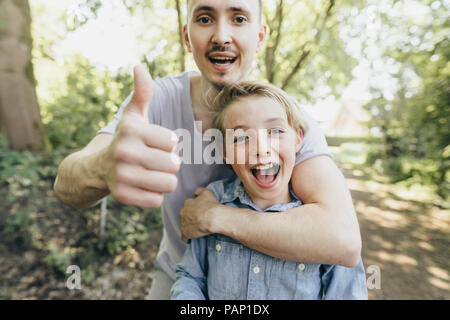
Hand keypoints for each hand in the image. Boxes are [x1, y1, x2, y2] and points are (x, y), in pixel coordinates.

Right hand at [102, 64, 180, 207]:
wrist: (97, 167)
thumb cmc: (126, 138)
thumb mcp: (134, 115)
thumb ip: (142, 92)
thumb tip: (139, 66)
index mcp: (131, 129)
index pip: (173, 142)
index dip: (168, 144)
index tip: (155, 143)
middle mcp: (123, 152)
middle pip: (174, 165)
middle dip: (169, 164)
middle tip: (153, 160)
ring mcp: (121, 176)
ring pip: (168, 184)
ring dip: (164, 180)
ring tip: (150, 173)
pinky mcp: (122, 197)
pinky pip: (157, 200)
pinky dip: (154, 195)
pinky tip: (142, 186)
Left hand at [180, 187, 219, 242]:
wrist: (212, 218)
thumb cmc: (211, 205)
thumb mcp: (207, 193)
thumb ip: (200, 191)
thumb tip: (195, 192)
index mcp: (188, 203)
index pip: (188, 204)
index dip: (194, 207)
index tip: (199, 210)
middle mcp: (184, 212)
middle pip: (184, 214)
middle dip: (189, 216)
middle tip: (198, 219)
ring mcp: (184, 223)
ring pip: (184, 224)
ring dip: (188, 226)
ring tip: (196, 229)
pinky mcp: (186, 232)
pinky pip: (184, 237)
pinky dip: (186, 238)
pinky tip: (190, 239)